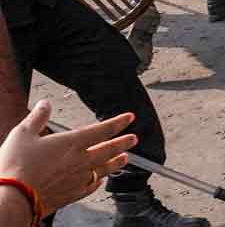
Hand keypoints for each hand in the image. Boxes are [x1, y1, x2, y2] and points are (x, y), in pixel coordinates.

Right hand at [0, 101, 135, 212]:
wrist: (12, 198)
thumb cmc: (16, 166)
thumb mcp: (23, 134)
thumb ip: (37, 117)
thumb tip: (45, 104)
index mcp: (72, 143)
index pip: (102, 130)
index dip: (118, 123)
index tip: (130, 118)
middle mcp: (80, 161)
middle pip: (108, 149)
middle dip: (123, 143)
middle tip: (133, 139)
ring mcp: (77, 179)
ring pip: (103, 169)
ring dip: (115, 163)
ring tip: (125, 159)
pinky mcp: (70, 195)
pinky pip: (90, 187)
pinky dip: (98, 182)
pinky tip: (99, 181)